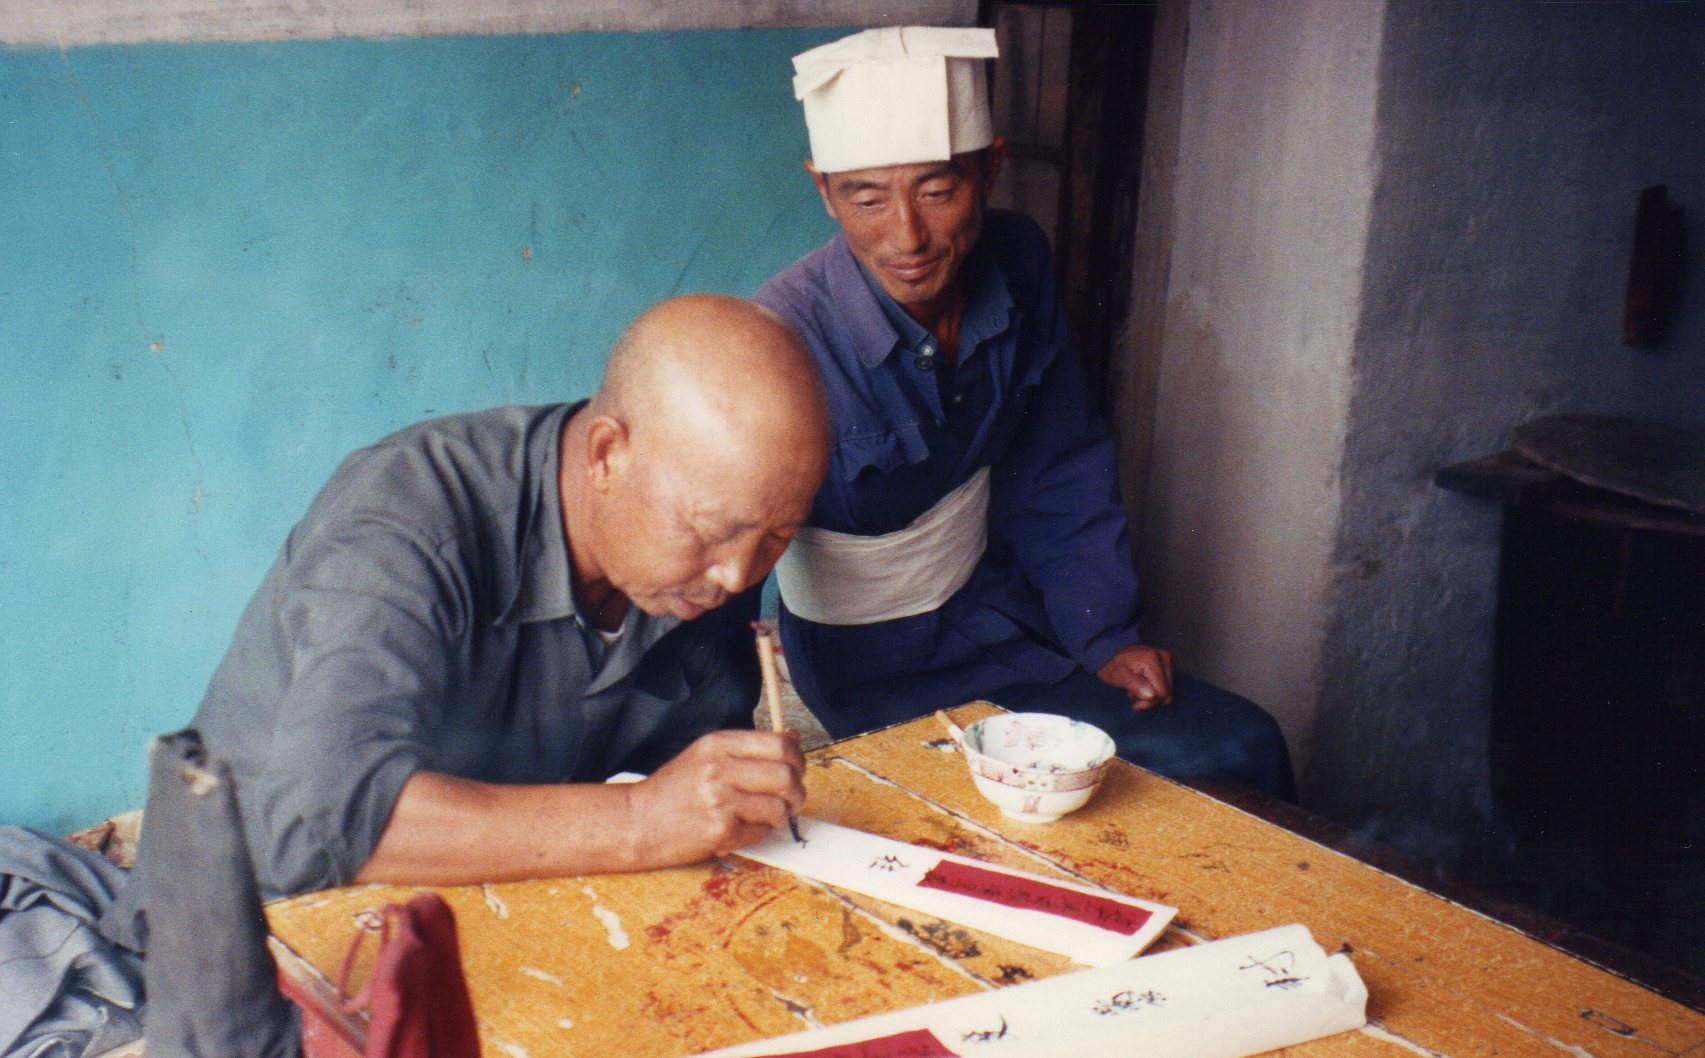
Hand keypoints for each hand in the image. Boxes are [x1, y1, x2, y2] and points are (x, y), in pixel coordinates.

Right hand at [627, 729, 805, 862]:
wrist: (636, 822)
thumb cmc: (673, 790)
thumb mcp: (705, 754)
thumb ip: (748, 748)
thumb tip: (794, 739)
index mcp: (718, 744)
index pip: (779, 745)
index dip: (798, 759)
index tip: (797, 769)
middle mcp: (720, 769)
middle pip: (786, 776)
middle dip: (796, 792)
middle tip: (789, 799)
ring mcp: (720, 800)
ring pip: (779, 807)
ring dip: (777, 815)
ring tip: (759, 816)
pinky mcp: (720, 830)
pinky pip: (761, 832)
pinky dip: (758, 833)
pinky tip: (739, 828)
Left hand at [1096, 644, 1173, 709]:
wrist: (1110, 652)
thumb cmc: (1112, 665)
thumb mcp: (1117, 676)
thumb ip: (1135, 685)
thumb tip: (1151, 696)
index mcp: (1152, 659)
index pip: (1163, 693)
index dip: (1149, 703)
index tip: (1135, 704)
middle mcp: (1163, 656)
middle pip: (1168, 693)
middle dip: (1150, 699)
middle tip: (1133, 692)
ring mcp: (1166, 659)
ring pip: (1168, 691)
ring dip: (1152, 695)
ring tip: (1136, 687)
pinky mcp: (1166, 663)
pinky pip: (1166, 686)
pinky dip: (1154, 689)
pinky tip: (1142, 684)